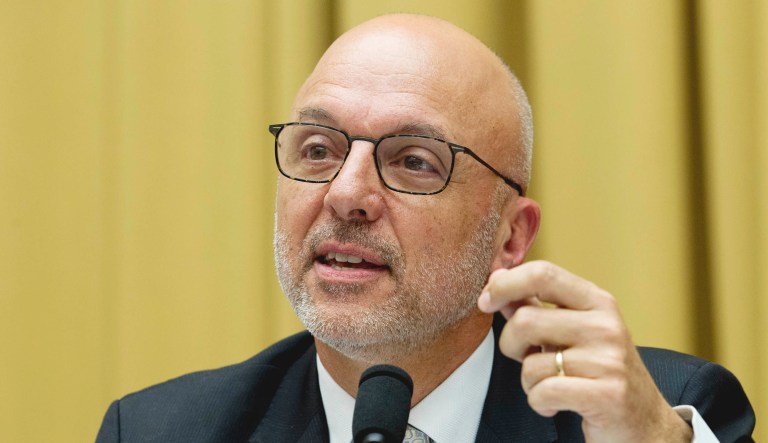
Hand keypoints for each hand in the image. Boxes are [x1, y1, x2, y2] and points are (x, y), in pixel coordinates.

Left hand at [478, 261, 691, 441]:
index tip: (486, 301)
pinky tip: (555, 405)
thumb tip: (496, 281)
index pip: (543, 273)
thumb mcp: (574, 332)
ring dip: (528, 382)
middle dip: (510, 345)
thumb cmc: (600, 372)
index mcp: (597, 301)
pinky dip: (539, 403)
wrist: (645, 422)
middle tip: (524, 358)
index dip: (505, 285)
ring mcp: (609, 360)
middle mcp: (606, 325)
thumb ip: (536, 306)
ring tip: (549, 386)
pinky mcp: (607, 395)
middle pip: (525, 320)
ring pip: (530, 364)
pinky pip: (543, 393)